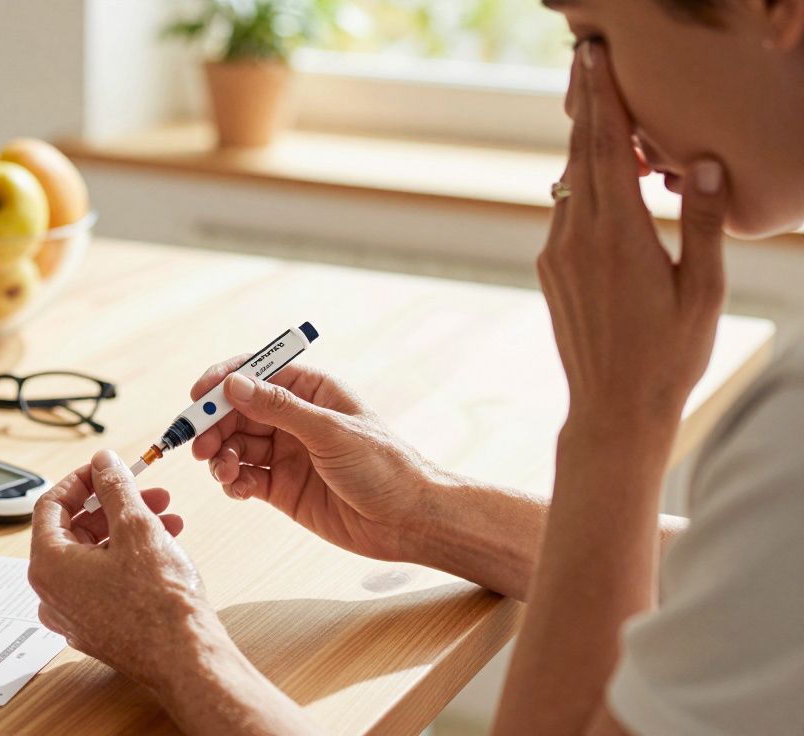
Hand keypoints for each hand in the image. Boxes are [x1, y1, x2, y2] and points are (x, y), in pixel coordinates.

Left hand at [29, 450, 221, 690]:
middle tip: (146, 490)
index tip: (106, 468)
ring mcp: (73, 615)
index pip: (50, 506)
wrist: (186, 658)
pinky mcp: (97, 628)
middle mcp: (51, 594)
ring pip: (93, 556)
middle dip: (112, 505)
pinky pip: (103, 580)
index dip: (80, 480)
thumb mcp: (136, 526)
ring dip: (127, 529)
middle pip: (73, 531)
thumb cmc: (159, 601)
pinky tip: (164, 546)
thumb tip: (103, 462)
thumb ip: (114, 487)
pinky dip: (128, 557)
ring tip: (167, 516)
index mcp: (48, 566)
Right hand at [190, 360, 449, 561]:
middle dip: (215, 425)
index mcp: (311, 391)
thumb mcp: (330, 431)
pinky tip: (237, 488)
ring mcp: (287, 452)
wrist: (407, 521)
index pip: (257, 373)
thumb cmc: (384, 467)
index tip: (198, 396)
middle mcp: (294, 418)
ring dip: (221, 455)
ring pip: (236, 445)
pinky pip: (245, 477)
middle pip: (238, 411)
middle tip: (200, 444)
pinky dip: (233, 481)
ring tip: (223, 471)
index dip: (224, 381)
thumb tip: (234, 384)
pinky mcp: (282, 487)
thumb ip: (279, 408)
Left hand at [539, 41, 726, 434]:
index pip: (608, 149)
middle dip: (585, 101)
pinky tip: (597, 172)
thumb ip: (702, 222)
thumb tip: (705, 163)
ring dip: (582, 141)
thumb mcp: (703, 289)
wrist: (611, 409)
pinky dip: (580, 182)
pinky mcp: (551, 269)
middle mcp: (578, 236)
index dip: (603, 98)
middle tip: (585, 56)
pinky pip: (566, 211)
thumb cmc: (669, 354)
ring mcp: (558, 253)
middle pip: (580, 152)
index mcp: (619, 235)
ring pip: (569, 181)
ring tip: (594, 101)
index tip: (595, 58)